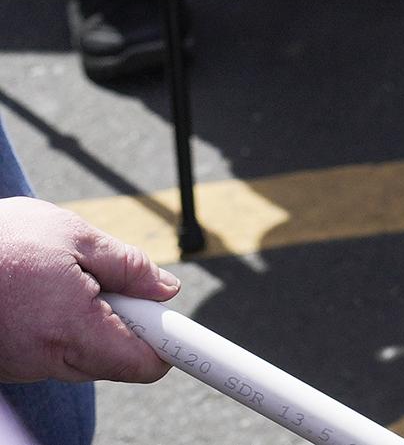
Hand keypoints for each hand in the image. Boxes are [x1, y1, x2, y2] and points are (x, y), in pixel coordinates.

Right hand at [0, 197, 172, 384]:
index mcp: (72, 329)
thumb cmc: (3, 240)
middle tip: (106, 280)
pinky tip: (36, 294)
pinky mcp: (6, 363)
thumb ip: (127, 266)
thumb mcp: (77, 237)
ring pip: (80, 355)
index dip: (168, 345)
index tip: (185, 332)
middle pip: (113, 360)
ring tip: (59, 280)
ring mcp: (22, 367)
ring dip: (86, 322)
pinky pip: (48, 352)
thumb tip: (165, 288)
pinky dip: (55, 327)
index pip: (141, 364)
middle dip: (124, 323)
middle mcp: (45, 360)